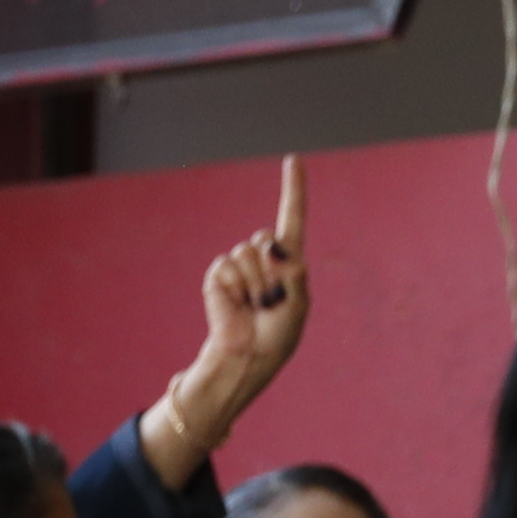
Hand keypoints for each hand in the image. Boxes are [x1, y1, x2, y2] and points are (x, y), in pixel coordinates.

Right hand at [157, 156, 310, 469]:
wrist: (246, 357)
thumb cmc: (277, 337)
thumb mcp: (298, 307)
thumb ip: (294, 272)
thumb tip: (270, 245)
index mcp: (288, 263)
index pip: (292, 219)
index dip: (293, 189)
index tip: (294, 160)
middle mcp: (263, 258)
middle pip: (268, 237)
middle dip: (273, 270)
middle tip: (270, 301)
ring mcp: (239, 265)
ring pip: (249, 253)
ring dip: (257, 285)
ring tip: (255, 307)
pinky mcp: (218, 275)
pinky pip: (228, 266)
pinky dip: (236, 289)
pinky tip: (238, 305)